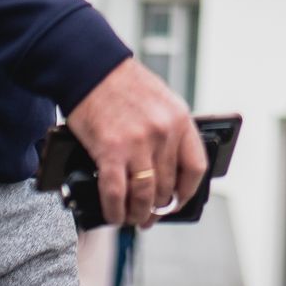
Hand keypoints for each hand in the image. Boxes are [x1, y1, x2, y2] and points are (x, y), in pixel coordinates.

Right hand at [65, 58, 207, 228]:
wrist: (90, 67)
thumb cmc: (122, 83)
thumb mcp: (161, 102)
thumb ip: (168, 133)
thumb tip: (167, 171)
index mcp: (180, 120)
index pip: (195, 169)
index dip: (186, 193)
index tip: (177, 202)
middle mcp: (163, 133)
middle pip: (167, 186)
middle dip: (157, 208)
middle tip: (149, 215)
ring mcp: (137, 143)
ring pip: (144, 196)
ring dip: (138, 214)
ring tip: (132, 218)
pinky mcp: (110, 151)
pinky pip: (117, 194)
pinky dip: (115, 210)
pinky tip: (114, 214)